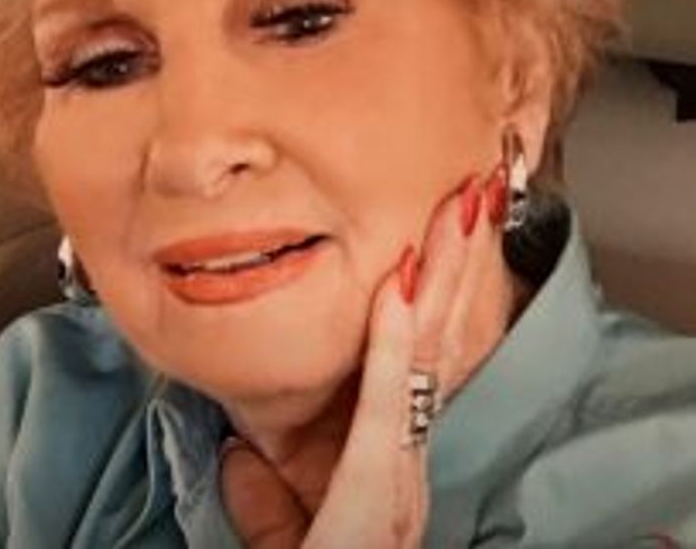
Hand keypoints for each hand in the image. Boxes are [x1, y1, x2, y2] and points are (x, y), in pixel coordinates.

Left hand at [220, 169, 512, 547]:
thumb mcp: (285, 541)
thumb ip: (266, 496)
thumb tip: (239, 456)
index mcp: (388, 465)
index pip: (413, 359)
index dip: (429, 290)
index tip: (434, 228)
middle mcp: (406, 464)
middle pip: (432, 343)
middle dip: (452, 263)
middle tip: (468, 194)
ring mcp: (397, 478)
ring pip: (423, 359)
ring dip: (440, 279)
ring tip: (456, 215)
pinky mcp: (373, 496)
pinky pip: (384, 406)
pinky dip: (392, 343)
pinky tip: (399, 288)